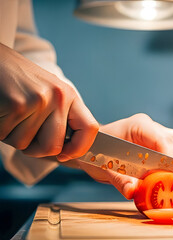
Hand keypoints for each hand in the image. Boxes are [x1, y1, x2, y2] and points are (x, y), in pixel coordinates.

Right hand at [0, 43, 98, 160]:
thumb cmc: (19, 82)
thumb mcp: (48, 94)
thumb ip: (60, 118)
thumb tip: (69, 153)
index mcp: (69, 95)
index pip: (90, 129)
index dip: (80, 148)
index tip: (64, 155)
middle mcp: (58, 97)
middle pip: (53, 147)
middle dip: (35, 149)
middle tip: (23, 133)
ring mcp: (38, 100)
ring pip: (25, 144)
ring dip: (12, 136)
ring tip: (10, 113)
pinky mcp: (17, 104)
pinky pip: (6, 136)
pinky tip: (1, 110)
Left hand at [74, 113, 172, 198]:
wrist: (93, 146)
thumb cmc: (97, 151)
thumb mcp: (103, 167)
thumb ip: (119, 179)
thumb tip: (133, 191)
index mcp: (139, 126)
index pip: (164, 140)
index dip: (172, 161)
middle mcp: (154, 128)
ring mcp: (161, 135)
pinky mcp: (164, 145)